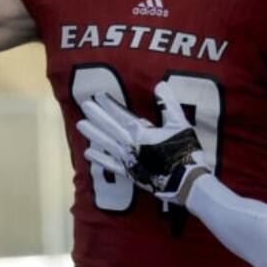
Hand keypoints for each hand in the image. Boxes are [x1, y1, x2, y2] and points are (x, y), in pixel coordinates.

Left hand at [76, 81, 209, 203]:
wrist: (186, 182)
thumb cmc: (185, 152)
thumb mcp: (180, 124)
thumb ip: (169, 104)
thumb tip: (160, 84)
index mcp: (142, 131)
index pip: (121, 114)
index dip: (108, 104)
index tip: (97, 96)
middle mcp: (130, 144)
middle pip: (110, 127)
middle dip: (97, 115)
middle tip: (84, 105)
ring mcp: (128, 159)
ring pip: (106, 143)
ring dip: (93, 133)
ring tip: (80, 124)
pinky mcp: (129, 173)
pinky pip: (110, 165)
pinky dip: (99, 159)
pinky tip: (88, 153)